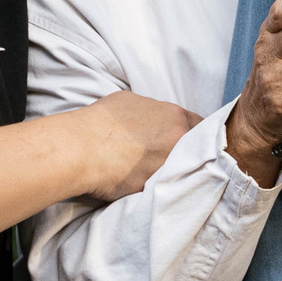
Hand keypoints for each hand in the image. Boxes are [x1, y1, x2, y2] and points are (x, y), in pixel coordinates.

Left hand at [76, 90, 199, 202]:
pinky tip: (119, 135)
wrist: (75, 150)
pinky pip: (138, 108)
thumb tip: (177, 172)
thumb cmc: (111, 174)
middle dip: (179, 136)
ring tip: (136, 146)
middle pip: (185, 122)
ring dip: (156, 127)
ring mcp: (145, 102)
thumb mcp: (151, 184)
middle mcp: (168, 113)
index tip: (192, 158)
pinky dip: (134, 119)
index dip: (200, 148)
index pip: (207, 137)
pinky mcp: (124, 97)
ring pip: (161, 114)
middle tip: (164, 154)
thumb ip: (172, 172)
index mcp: (180, 135)